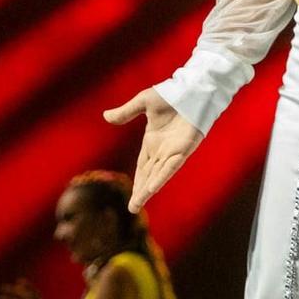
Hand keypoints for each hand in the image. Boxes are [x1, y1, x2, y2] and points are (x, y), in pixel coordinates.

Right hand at [104, 87, 201, 210]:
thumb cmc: (171, 93)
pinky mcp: (183, 149)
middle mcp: (163, 150)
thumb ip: (126, 112)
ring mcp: (173, 151)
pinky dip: (160, 178)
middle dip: (140, 192)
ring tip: (136, 205)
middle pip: (149, 176)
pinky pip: (170, 167)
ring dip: (147, 190)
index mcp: (153, 141)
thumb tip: (106, 117)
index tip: (133, 195)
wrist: (192, 89)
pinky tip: (151, 189)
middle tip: (132, 209)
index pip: (143, 166)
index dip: (137, 181)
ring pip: (158, 176)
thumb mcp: (143, 102)